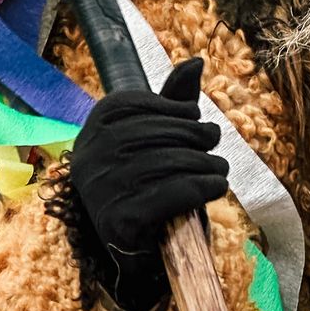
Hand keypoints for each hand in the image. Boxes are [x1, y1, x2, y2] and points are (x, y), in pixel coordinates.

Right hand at [68, 59, 228, 310]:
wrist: (135, 250)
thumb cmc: (149, 182)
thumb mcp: (157, 137)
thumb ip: (172, 100)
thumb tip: (197, 60)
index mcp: (93, 129)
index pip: (137, 104)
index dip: (175, 108)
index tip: (195, 118)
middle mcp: (89, 156)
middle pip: (155, 132)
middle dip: (194, 135)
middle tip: (214, 143)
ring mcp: (100, 189)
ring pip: (168, 162)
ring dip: (205, 164)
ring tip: (220, 168)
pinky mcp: (118, 221)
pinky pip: (172, 192)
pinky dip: (202, 187)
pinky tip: (216, 186)